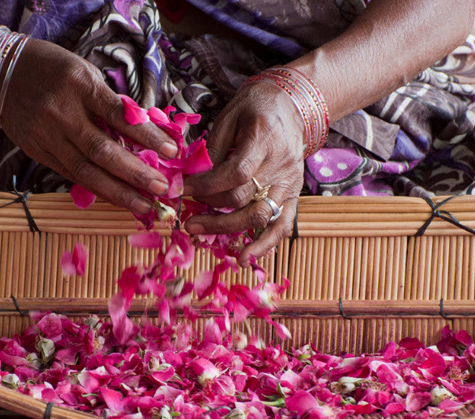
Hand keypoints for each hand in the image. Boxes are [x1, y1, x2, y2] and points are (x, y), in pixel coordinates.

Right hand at [0, 40, 178, 213]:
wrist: (3, 73)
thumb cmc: (55, 70)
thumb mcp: (85, 74)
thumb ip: (111, 103)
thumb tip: (146, 132)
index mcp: (80, 86)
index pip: (119, 115)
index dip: (146, 135)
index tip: (171, 151)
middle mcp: (61, 113)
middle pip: (102, 150)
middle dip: (135, 173)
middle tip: (161, 189)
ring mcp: (46, 135)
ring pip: (85, 171)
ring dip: (117, 192)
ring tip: (143, 205)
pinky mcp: (36, 151)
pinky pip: (70, 174)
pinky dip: (96, 188)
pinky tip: (116, 197)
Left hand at [183, 81, 304, 264]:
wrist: (293, 105)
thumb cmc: (256, 107)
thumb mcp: (229, 116)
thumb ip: (212, 147)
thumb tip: (190, 176)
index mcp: (263, 140)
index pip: (235, 173)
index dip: (206, 185)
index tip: (181, 190)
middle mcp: (280, 165)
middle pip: (243, 198)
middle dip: (209, 210)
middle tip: (185, 214)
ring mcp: (290, 183)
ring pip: (260, 217)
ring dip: (228, 229)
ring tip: (200, 233)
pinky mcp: (294, 194)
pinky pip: (283, 225)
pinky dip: (265, 245)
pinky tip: (245, 257)